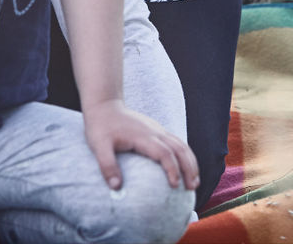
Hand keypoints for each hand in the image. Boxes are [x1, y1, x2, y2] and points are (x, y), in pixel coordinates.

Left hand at [83, 99, 199, 192]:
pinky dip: (185, 155)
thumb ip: (107, 165)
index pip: (164, 152)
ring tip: (194, 182)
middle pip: (179, 148)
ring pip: (181, 144)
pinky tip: (186, 168)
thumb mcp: (98, 146)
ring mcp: (157, 129)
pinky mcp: (156, 130)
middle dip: (189, 167)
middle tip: (192, 188)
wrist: (104, 104)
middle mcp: (154, 131)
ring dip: (190, 162)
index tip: (175, 186)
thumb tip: (116, 188)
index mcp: (143, 136)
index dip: (172, 169)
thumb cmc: (100, 126)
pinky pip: (176, 142)